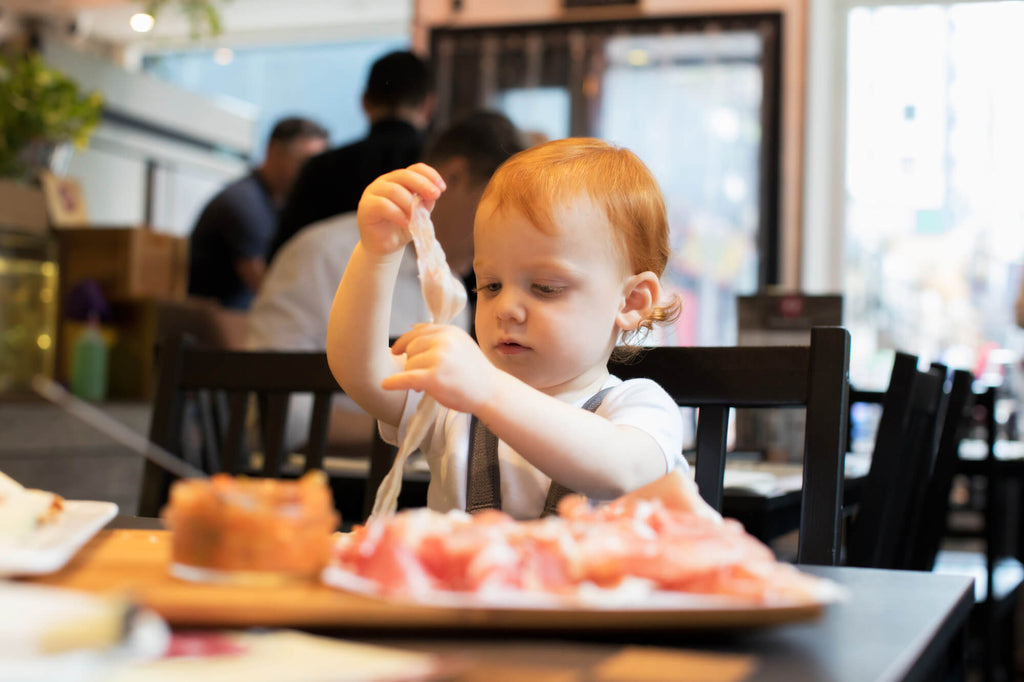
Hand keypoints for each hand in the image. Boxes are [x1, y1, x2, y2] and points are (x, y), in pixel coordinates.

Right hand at [357, 163, 445, 255]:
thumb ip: (425, 203)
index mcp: (400, 180)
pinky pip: (382, 204)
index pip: (415, 169)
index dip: (430, 175)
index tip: (442, 188)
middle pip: (404, 175)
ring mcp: (373, 192)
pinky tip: (406, 222)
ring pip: (394, 190)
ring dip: (409, 203)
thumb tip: (433, 194)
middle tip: (435, 195)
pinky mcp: (366, 206)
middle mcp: (385, 182)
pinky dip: (397, 213)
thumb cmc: (402, 228)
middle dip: (422, 184)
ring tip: (415, 218)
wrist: (385, 247)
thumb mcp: (419, 214)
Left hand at [382, 324, 497, 413]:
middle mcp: (444, 340)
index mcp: (449, 331)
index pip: (419, 331)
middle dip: (413, 363)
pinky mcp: (434, 377)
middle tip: (421, 377)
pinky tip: (386, 385)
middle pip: (411, 348)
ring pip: (409, 364)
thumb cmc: (475, 372)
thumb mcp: (461, 345)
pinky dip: (394, 382)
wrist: (491, 392)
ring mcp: (439, 358)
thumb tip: (411, 330)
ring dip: (412, 376)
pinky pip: (406, 378)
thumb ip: (440, 338)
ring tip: (426, 386)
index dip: (405, 342)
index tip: (396, 351)